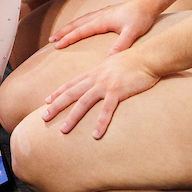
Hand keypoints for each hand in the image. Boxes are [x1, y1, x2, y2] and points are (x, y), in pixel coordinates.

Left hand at [40, 51, 158, 138]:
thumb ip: (103, 72)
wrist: (147, 57)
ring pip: (83, 102)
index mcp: (94, 72)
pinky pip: (107, 110)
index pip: (71, 83)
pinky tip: (95, 135)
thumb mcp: (112, 64)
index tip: (47, 101)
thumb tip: (100, 77)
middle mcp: (95, 79)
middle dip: (56, 105)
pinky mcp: (118, 92)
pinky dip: (100, 123)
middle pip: (71, 93)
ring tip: (63, 130)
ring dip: (72, 117)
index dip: (58, 92)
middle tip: (44, 117)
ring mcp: (105, 85)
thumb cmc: (133, 60)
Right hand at [49, 0, 156, 55]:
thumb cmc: (140, 18)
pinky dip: (77, 23)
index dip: (67, 39)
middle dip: (62, 32)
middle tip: (51, 41)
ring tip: (59, 34)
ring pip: (80, 20)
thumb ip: (120, 46)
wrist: (148, 3)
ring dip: (68, 27)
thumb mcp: (131, 33)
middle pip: (75, 24)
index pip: (80, 31)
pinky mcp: (106, 13)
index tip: (56, 46)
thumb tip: (108, 60)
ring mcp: (101, 13)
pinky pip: (86, 18)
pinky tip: (78, 26)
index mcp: (101, 21)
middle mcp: (98, 15)